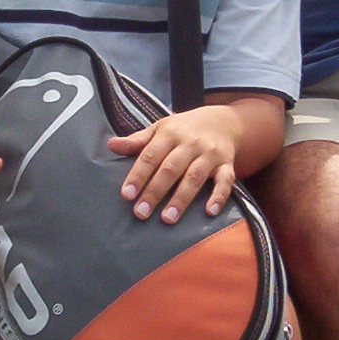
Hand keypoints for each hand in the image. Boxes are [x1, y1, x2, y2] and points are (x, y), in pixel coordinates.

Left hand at [110, 106, 239, 223]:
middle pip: (171, 169)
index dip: (138, 175)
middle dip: (155, 191)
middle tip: (141, 212)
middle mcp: (190, 143)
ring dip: (181, 198)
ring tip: (167, 218)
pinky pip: (225, 181)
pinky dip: (219, 196)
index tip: (127, 194)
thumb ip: (137, 141)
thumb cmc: (184, 129)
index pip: (150, 155)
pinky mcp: (227, 164)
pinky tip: (209, 212)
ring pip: (194, 177)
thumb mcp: (160, 129)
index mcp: (170, 133)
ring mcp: (210, 154)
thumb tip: (111, 145)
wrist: (223, 121)